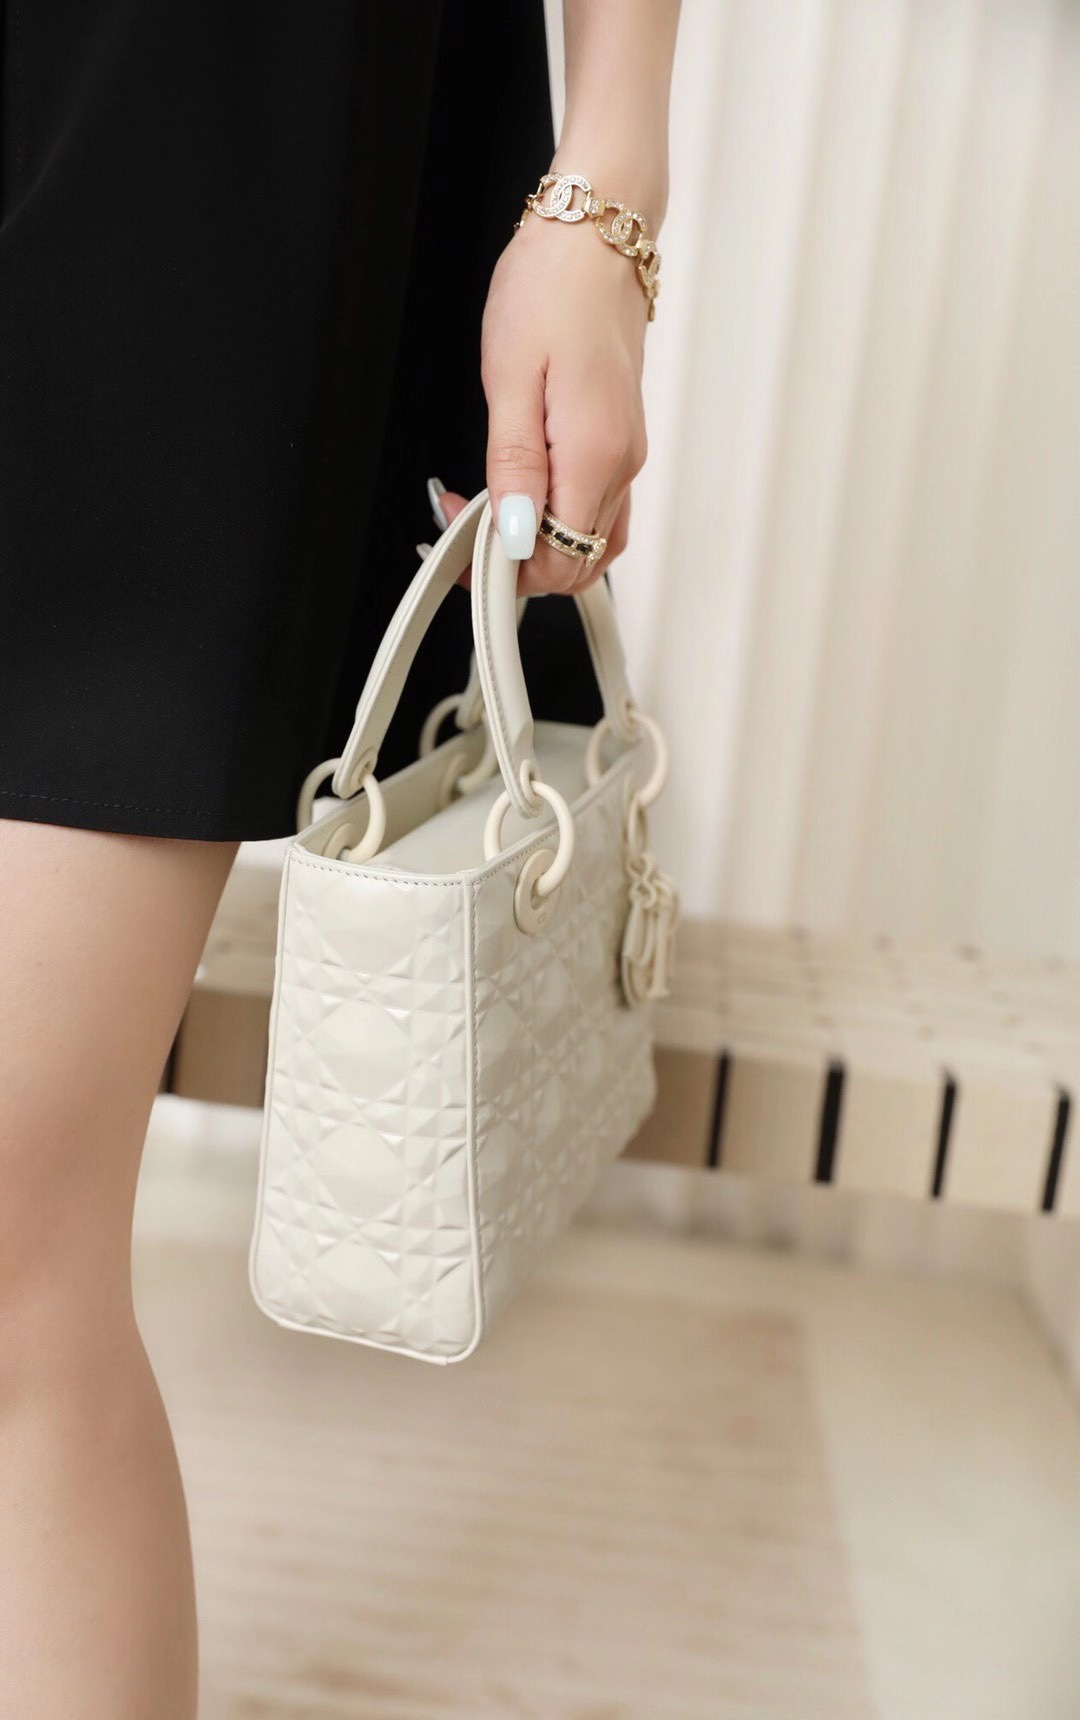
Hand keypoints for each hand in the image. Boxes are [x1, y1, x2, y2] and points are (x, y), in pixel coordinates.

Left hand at [438, 202, 650, 593]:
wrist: (596, 236)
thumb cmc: (552, 288)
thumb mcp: (511, 376)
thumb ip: (514, 465)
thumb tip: (515, 534)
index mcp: (595, 454)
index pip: (555, 559)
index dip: (502, 569)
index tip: (458, 547)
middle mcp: (621, 464)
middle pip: (574, 563)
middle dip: (514, 563)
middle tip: (460, 526)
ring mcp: (626, 455)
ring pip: (587, 543)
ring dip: (535, 546)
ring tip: (485, 511)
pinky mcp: (620, 441)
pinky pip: (595, 511)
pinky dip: (557, 521)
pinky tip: (522, 496)